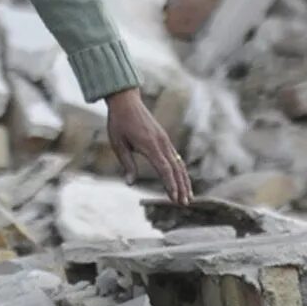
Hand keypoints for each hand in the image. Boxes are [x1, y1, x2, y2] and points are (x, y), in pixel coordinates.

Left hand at [105, 87, 193, 204]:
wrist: (126, 101)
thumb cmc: (119, 122)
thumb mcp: (118, 144)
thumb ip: (127, 164)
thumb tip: (130, 183)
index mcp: (150, 144)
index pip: (164, 168)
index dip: (170, 184)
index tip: (174, 199)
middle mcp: (161, 142)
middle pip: (176, 168)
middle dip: (181, 187)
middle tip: (184, 204)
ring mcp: (164, 140)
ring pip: (179, 163)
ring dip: (184, 180)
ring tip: (188, 196)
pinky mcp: (164, 139)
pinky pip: (175, 157)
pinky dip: (180, 170)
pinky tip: (181, 180)